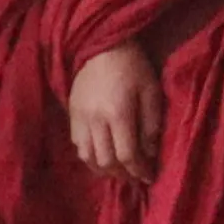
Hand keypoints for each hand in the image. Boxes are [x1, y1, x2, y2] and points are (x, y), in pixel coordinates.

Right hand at [66, 43, 159, 186]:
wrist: (102, 46)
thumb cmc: (134, 67)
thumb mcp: (151, 91)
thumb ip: (151, 124)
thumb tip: (150, 153)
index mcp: (118, 113)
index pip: (127, 155)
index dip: (139, 170)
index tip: (149, 177)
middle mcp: (95, 120)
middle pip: (106, 161)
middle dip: (122, 174)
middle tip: (135, 177)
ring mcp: (80, 118)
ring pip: (87, 157)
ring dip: (104, 170)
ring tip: (119, 171)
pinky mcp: (71, 114)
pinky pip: (77, 145)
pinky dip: (89, 157)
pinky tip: (102, 157)